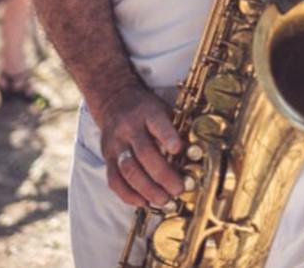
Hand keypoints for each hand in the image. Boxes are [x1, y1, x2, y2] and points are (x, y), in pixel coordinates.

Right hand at [96, 83, 183, 207]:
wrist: (114, 100)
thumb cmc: (146, 109)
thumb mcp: (163, 109)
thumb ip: (176, 128)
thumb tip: (195, 152)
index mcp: (148, 113)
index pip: (157, 124)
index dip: (167, 136)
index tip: (178, 149)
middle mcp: (129, 129)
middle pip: (144, 153)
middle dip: (162, 174)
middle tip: (178, 189)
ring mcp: (116, 145)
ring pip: (128, 170)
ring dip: (147, 189)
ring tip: (163, 200)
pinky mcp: (107, 158)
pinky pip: (114, 180)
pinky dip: (128, 194)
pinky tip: (143, 202)